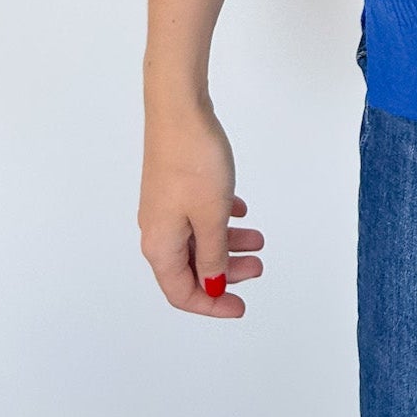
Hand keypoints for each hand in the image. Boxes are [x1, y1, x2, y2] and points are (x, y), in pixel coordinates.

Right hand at [139, 100, 263, 316]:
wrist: (179, 110)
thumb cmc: (194, 162)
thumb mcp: (211, 216)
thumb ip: (213, 254)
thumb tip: (213, 283)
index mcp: (160, 245)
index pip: (182, 292)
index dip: (211, 304)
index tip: (239, 306)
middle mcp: (158, 229)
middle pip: (192, 266)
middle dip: (226, 271)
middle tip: (258, 267)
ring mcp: (166, 205)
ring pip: (199, 238)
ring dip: (228, 242)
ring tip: (258, 239)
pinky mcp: (175, 185)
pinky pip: (198, 213)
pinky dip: (220, 218)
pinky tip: (240, 211)